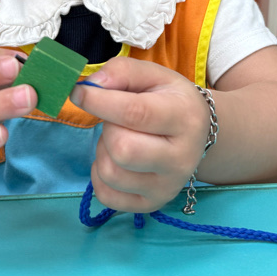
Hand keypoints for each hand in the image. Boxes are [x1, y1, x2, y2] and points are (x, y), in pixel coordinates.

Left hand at [71, 57, 210, 212]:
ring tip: (118, 139)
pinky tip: (115, 160)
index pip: (135, 113)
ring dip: (103, 151)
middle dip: (107, 129)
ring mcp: (168, 186)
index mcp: (184, 117)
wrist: (198, 134)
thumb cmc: (170, 99)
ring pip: (110, 173)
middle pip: (122, 149)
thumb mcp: (154, 75)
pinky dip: (99, 176)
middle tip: (115, 120)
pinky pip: (106, 195)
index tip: (78, 92)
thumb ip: (121, 72)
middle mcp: (181, 158)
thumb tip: (89, 87)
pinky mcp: (153, 204)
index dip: (99, 101)